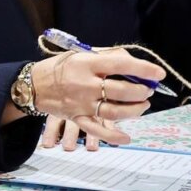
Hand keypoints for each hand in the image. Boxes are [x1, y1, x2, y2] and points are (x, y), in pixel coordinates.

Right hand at [30, 50, 161, 145]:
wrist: (33, 84)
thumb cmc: (60, 67)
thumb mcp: (80, 53)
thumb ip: (106, 56)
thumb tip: (132, 61)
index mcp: (86, 63)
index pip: (120, 64)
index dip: (143, 69)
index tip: (158, 73)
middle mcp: (84, 84)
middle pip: (121, 91)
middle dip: (141, 91)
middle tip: (147, 90)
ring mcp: (81, 103)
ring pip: (114, 111)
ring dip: (134, 110)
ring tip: (142, 106)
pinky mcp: (76, 117)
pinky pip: (97, 130)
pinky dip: (113, 136)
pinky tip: (127, 137)